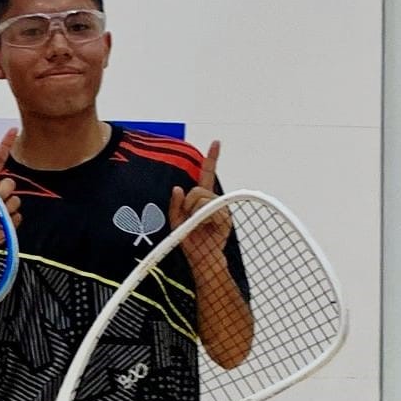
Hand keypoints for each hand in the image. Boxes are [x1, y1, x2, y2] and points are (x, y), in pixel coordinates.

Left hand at [169, 140, 230, 268]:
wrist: (200, 258)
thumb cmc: (188, 238)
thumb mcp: (174, 220)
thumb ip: (174, 204)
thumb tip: (177, 188)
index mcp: (201, 198)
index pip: (206, 174)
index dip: (211, 158)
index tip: (216, 142)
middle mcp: (213, 200)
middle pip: (198, 189)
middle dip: (188, 203)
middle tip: (188, 217)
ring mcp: (221, 209)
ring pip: (203, 198)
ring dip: (193, 211)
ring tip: (196, 224)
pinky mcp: (225, 219)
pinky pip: (211, 210)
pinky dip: (202, 216)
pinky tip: (204, 225)